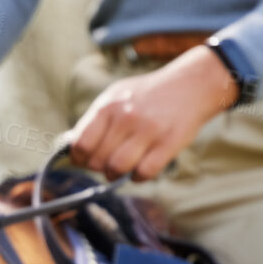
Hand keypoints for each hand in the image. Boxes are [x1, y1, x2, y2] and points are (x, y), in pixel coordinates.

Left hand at [69, 45, 238, 180]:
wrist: (190, 85)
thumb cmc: (147, 95)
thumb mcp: (116, 96)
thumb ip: (95, 120)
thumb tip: (72, 147)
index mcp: (108, 106)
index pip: (80, 144)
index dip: (79, 158)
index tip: (86, 160)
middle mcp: (125, 117)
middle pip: (97, 161)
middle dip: (99, 168)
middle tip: (108, 163)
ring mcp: (148, 131)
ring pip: (118, 169)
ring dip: (116, 175)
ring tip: (123, 168)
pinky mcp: (168, 143)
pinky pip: (144, 173)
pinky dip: (138, 177)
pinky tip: (140, 169)